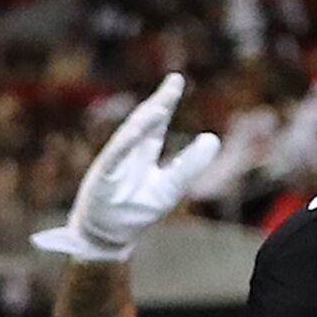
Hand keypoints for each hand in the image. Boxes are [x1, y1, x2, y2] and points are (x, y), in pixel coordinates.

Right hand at [34, 73, 224, 260]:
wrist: (106, 236)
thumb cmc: (136, 211)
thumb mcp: (170, 187)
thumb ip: (190, 164)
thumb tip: (213, 138)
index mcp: (141, 155)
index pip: (156, 124)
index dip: (165, 103)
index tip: (176, 80)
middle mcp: (127, 154)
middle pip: (143, 123)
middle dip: (160, 103)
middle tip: (176, 80)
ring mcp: (113, 164)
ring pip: (129, 136)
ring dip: (145, 120)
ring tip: (162, 104)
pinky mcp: (103, 178)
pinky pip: (115, 156)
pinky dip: (125, 143)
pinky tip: (137, 130)